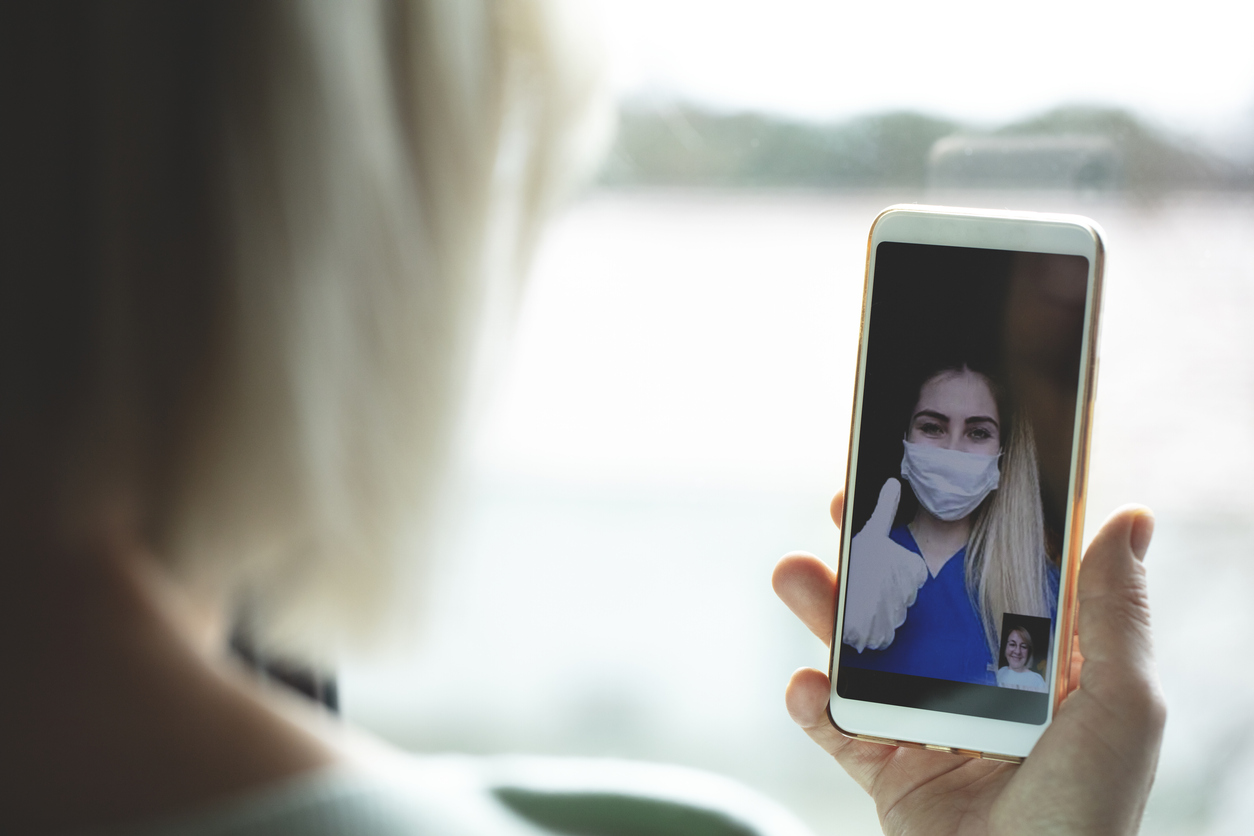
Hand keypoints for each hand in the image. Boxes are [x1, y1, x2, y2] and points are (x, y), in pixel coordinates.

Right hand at [773, 492, 1164, 835]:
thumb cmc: (1089, 811)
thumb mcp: (1119, 704)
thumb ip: (1114, 613)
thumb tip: (1128, 518)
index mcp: (1039, 667)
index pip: (991, 578)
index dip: (956, 527)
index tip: (922, 481)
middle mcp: (983, 691)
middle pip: (917, 607)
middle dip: (875, 557)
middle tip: (842, 511)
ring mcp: (932, 730)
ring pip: (867, 657)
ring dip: (826, 615)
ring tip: (793, 576)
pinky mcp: (891, 772)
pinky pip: (839, 729)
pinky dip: (813, 705)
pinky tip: (802, 685)